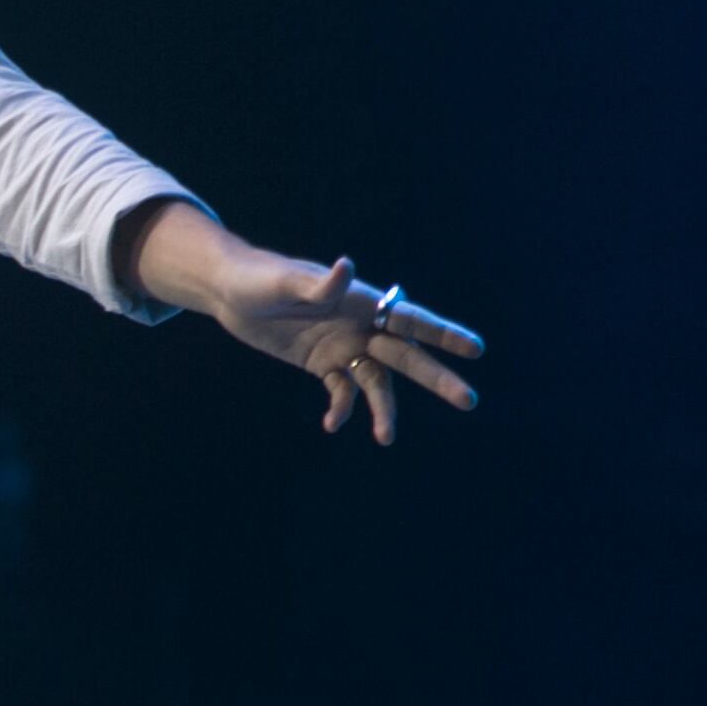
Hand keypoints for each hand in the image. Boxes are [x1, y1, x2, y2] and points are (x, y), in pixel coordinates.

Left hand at [124, 204, 483, 444]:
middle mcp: (361, 326)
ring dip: (384, 409)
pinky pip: (341, 391)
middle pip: (406, 356)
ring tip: (386, 438)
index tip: (476, 349)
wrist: (230, 292)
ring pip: (376, 381)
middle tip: (469, 400)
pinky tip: (331, 424)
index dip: (443, 333)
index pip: (411, 318)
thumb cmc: (260, 277)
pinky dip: (341, 408)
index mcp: (362, 301)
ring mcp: (344, 346)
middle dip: (436, 378)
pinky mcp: (321, 364)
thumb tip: (346, 267)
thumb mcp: (285, 282)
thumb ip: (318, 283)